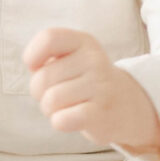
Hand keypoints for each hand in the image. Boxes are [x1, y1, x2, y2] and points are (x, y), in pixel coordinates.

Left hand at [25, 27, 159, 159]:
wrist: (126, 107)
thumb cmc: (85, 83)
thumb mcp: (72, 59)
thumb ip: (47, 56)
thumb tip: (33, 67)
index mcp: (84, 41)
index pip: (49, 38)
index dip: (33, 55)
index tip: (37, 67)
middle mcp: (95, 59)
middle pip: (42, 77)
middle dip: (39, 93)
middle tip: (57, 95)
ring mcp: (100, 86)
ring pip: (50, 100)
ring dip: (49, 110)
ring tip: (66, 107)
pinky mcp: (101, 113)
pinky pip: (62, 119)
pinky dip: (59, 122)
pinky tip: (72, 119)